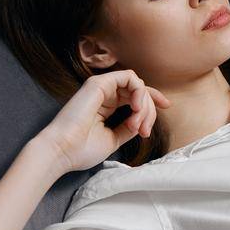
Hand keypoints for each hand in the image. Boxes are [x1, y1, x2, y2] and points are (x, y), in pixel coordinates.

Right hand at [36, 69, 170, 175]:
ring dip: (145, 104)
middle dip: (149, 110)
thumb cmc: (82, 149)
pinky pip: (129, 77)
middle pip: (139, 92)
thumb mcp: (114, 139)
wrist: (62, 151)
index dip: (153, 99)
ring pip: (137, 85)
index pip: (135, 96)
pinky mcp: (98, 83)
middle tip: (144, 130)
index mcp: (106, 106)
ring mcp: (100, 87)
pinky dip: (139, 91)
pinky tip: (136, 107)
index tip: (167, 106)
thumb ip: (129, 128)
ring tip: (138, 124)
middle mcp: (104, 95)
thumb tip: (142, 122)